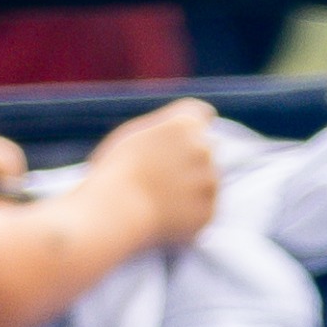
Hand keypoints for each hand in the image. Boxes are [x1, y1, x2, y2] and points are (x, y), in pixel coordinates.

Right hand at [93, 100, 228, 250]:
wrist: (116, 210)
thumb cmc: (116, 170)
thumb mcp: (133, 135)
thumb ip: (162, 128)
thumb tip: (177, 130)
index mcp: (185, 124)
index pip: (202, 113)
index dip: (193, 124)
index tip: (187, 135)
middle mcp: (204, 149)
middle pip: (207, 147)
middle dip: (191, 157)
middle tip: (165, 173)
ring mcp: (210, 181)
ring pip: (208, 179)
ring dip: (193, 185)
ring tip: (160, 197)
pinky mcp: (209, 210)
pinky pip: (203, 207)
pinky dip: (190, 211)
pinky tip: (166, 214)